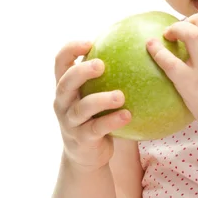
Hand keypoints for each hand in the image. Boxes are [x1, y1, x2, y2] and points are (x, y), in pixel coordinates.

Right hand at [53, 40, 131, 172]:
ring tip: (120, 96)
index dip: (70, 50)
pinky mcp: (82, 139)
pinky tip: (127, 115)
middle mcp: (63, 102)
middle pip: (66, 83)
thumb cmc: (95, 113)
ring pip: (82, 108)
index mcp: (65, 86)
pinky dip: (112, 121)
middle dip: (81, 72)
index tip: (89, 42)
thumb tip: (138, 45)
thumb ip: (105, 73)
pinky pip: (97, 128)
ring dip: (101, 100)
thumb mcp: (93, 92)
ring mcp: (70, 122)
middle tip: (101, 64)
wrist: (87, 154)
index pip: (60, 63)